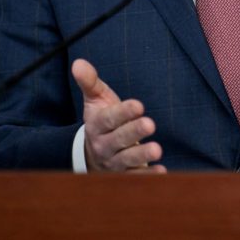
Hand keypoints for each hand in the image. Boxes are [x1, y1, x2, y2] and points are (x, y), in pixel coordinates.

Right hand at [72, 58, 165, 172]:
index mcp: (96, 125)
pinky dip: (148, 175)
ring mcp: (113, 163)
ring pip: (126, 160)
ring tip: (157, 149)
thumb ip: (89, 81)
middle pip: (118, 139)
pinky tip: (161, 171)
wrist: (94, 155)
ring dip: (142, 155)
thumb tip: (78, 62)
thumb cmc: (101, 120)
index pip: (109, 118)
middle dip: (134, 132)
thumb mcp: (94, 100)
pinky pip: (135, 177)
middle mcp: (103, 145)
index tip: (139, 105)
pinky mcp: (124, 175)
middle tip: (150, 124)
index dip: (123, 112)